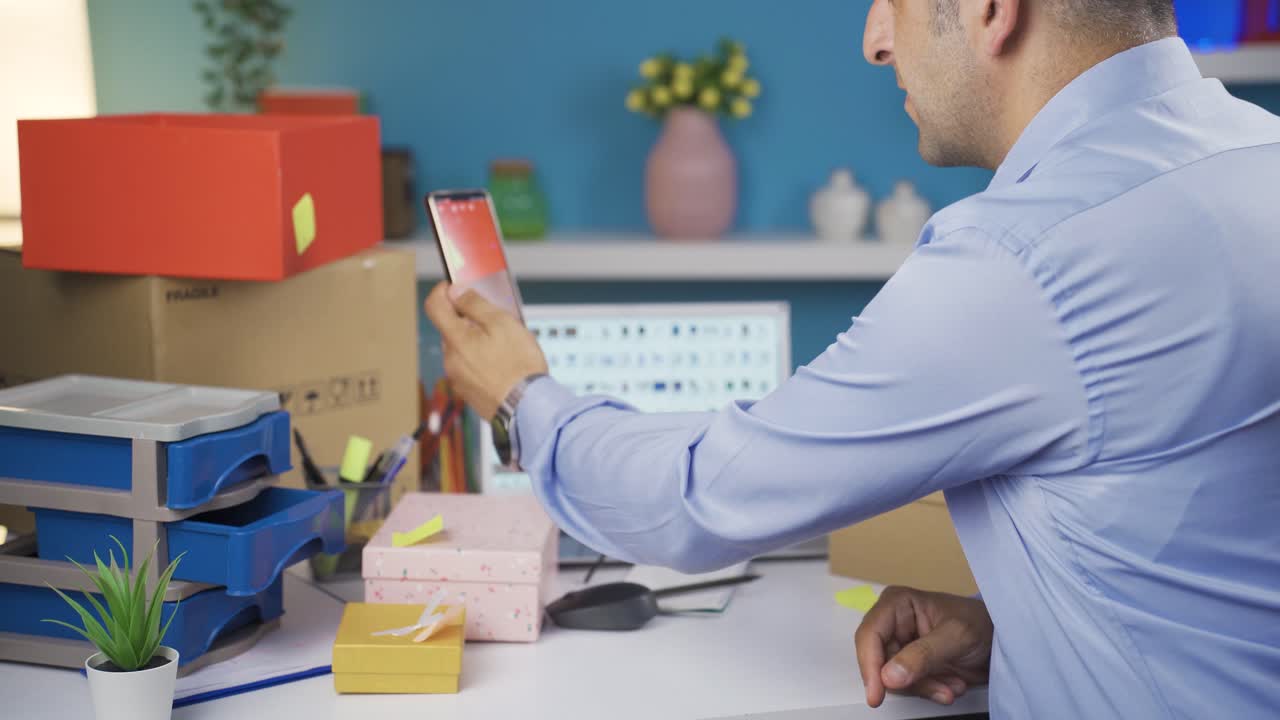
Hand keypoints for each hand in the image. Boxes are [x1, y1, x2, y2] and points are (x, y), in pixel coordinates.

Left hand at [423, 282, 547, 419]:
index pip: (434, 306)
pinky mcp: (467, 391)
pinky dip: (481, 360)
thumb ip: (474, 304)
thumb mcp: (502, 323)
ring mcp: (457, 377)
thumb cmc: (519, 366)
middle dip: (468, 320)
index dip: (443, 291)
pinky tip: (502, 365)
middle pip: (450, 328)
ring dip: (477, 342)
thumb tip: (455, 291)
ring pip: (461, 349)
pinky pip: (469, 367)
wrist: (527, 408)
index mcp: (456, 339)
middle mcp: (450, 359)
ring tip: (504, 347)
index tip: (456, 287)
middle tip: (495, 321)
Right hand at [854, 586, 992, 707]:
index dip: (869, 665)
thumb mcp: (956, 637)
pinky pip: (908, 687)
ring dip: (926, 687)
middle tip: (942, 688)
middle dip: (911, 680)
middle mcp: (893, 624)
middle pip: (880, 661)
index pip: (870, 635)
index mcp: (897, 604)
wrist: (1000, 640)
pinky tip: (953, 684)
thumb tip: (888, 676)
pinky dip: (931, 690)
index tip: (876, 694)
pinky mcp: (910, 666)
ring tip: (954, 684)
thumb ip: (923, 655)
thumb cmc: (981, 624)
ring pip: (894, 679)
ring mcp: (901, 646)